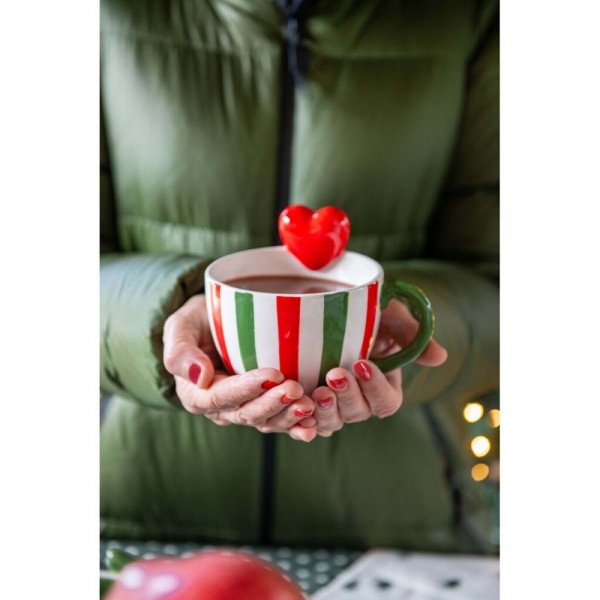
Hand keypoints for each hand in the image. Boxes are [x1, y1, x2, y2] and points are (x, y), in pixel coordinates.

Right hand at [163, 295, 317, 441]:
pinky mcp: (266, 407)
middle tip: (297, 389)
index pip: (223, 395)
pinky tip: (317, 425)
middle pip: (248, 413)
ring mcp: (246, 409)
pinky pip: (282, 422)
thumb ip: (180, 351)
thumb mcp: (180, 327)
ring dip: (290, 417)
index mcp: (198, 393)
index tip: (273, 374)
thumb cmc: (197, 323)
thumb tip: (199, 376)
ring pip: (268, 422)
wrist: (214, 324)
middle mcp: (222, 408)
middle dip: (274, 403)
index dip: (248, 388)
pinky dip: (299, 426)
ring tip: (311, 405)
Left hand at [311, 299, 447, 435]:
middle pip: (359, 413)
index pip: (386, 401)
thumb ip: (410, 333)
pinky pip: (306, 421)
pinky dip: (302, 419)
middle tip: (334, 373)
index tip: (361, 363)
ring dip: (325, 410)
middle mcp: (359, 398)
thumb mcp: (388, 315)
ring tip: (316, 390)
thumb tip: (440, 357)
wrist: (323, 307)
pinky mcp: (308, 402)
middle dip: (348, 396)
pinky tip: (297, 406)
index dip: (375, 387)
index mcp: (383, 385)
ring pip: (333, 422)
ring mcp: (332, 403)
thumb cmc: (363, 311)